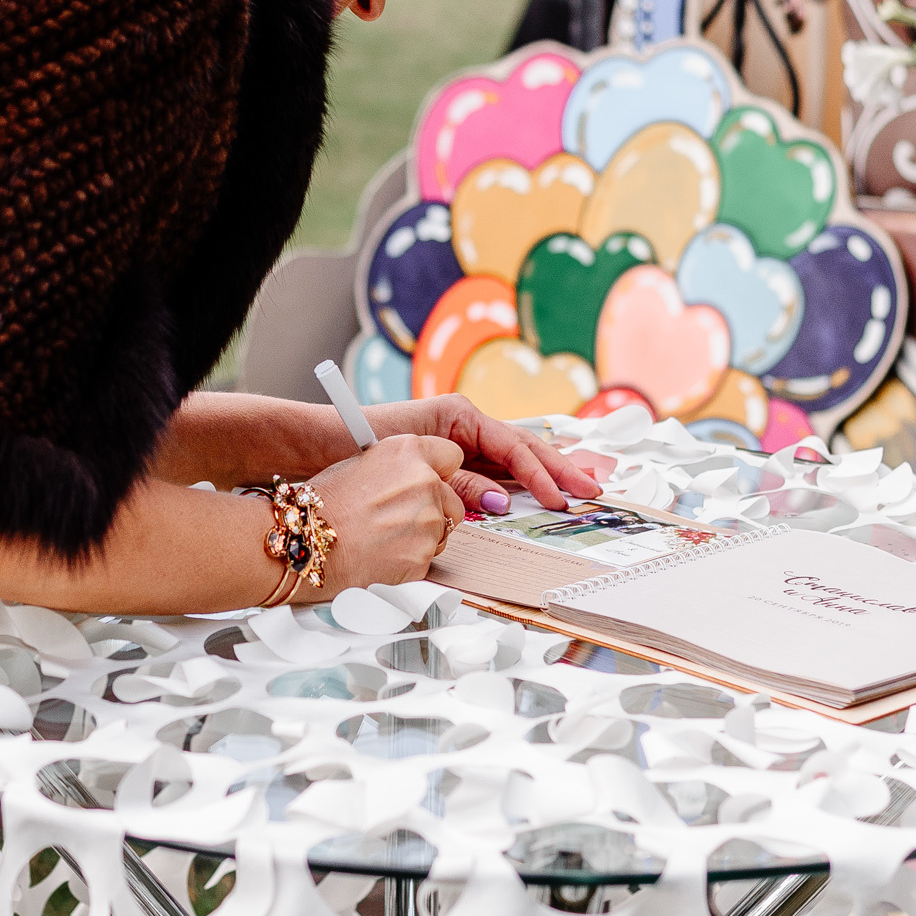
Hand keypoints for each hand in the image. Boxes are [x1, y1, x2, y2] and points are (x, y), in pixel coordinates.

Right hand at [306, 435, 463, 588]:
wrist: (306, 543)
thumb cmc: (321, 506)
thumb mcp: (359, 465)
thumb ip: (397, 468)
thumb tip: (412, 475)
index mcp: (407, 451)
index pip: (450, 455)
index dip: (439, 472)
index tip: (430, 483)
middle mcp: (424, 481)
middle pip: (452, 499)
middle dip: (433, 511)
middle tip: (397, 520)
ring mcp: (428, 519)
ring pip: (442, 531)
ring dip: (422, 537)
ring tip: (383, 538)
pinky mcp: (424, 554)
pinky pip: (428, 558)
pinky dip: (411, 560)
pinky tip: (382, 555)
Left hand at [363, 395, 603, 513]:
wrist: (322, 442)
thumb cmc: (360, 442)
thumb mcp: (413, 462)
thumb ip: (457, 482)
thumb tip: (498, 499)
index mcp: (459, 416)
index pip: (513, 446)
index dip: (540, 474)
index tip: (558, 497)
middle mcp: (466, 425)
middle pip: (525, 447)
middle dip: (560, 469)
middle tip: (593, 491)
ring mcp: (463, 441)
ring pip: (516, 457)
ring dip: (550, 472)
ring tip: (584, 485)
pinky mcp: (456, 458)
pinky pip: (497, 469)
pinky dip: (523, 480)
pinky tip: (545, 489)